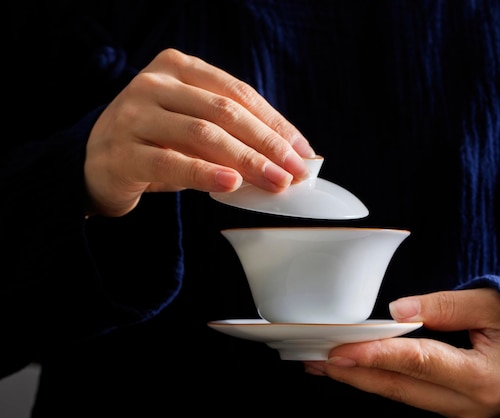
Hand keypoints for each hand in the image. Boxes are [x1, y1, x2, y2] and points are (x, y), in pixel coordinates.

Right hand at [85, 48, 314, 216]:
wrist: (95, 163)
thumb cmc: (156, 143)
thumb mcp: (194, 128)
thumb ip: (232, 134)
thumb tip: (288, 157)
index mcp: (179, 68)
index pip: (239, 94)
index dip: (276, 123)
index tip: (303, 151)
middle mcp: (155, 83)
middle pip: (225, 112)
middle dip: (268, 143)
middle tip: (297, 170)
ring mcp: (135, 114)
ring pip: (203, 134)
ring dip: (247, 160)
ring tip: (275, 180)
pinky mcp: (123, 150)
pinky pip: (172, 162)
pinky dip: (206, 174)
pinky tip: (232, 183)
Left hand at [303, 288, 499, 416]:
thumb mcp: (493, 306)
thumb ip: (444, 307)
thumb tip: (398, 309)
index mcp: (482, 376)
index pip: (418, 363)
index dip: (376, 355)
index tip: (340, 350)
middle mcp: (468, 404)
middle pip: (400, 389)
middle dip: (353, 375)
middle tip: (314, 360)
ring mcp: (460, 413)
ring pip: (401, 397)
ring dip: (361, 381)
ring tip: (324, 366)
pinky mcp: (453, 410)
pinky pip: (410, 397)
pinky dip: (381, 383)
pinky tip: (359, 372)